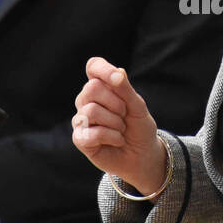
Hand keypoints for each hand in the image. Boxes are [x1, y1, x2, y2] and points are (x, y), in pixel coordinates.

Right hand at [72, 57, 166, 193]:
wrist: (142, 155)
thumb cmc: (139, 128)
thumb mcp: (138, 106)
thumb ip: (126, 89)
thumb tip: (118, 72)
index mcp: (102, 86)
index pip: (94, 67)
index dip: (103, 69)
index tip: (118, 78)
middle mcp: (87, 100)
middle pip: (91, 88)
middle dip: (116, 103)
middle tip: (125, 115)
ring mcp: (81, 119)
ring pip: (91, 110)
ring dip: (115, 123)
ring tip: (121, 129)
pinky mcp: (80, 139)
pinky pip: (92, 132)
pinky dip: (111, 137)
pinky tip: (117, 140)